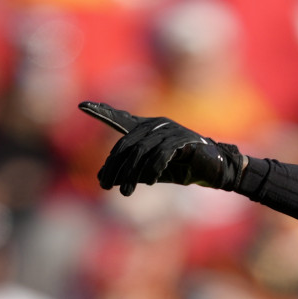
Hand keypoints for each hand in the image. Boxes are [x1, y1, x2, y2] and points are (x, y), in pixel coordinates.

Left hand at [82, 101, 246, 195]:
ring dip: (132, 174)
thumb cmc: (181, 169)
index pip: (120, 119)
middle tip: (104, 185)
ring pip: (142, 151)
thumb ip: (130, 172)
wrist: (215, 170)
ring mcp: (170, 130)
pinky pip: (163, 154)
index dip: (102, 111)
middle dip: (114, 167)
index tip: (82, 106)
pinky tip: (149, 181)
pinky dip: (154, 168)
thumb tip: (103, 180)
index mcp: (147, 129)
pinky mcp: (184, 140)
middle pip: (127, 144)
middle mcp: (156, 125)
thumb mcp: (150, 172)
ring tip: (125, 193)